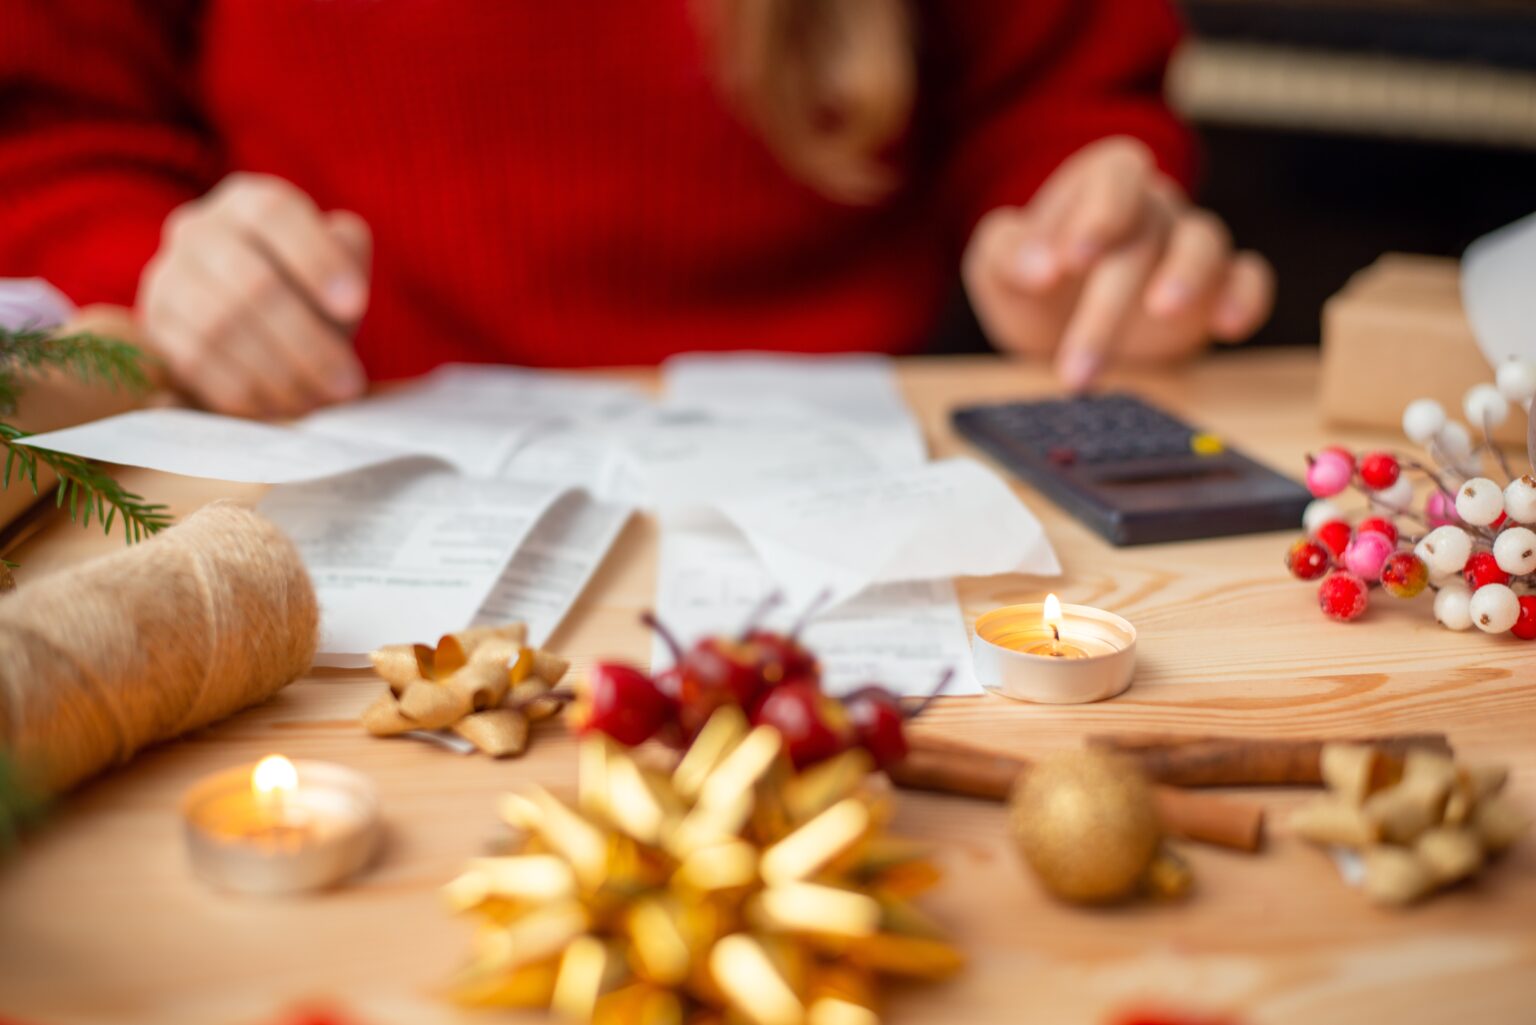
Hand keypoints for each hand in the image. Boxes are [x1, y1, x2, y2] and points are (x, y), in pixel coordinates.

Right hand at [137, 173, 371, 416]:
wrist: (250, 326)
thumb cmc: (307, 290)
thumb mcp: (337, 264)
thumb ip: (348, 255)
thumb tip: (347, 282)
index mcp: (248, 204)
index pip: (275, 214)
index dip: (317, 259)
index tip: (356, 307)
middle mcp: (199, 231)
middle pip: (252, 283)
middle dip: (308, 341)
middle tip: (349, 383)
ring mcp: (168, 278)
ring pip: (222, 327)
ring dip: (280, 373)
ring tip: (321, 400)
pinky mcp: (155, 328)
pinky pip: (197, 363)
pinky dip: (247, 391)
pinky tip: (283, 407)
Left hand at [962, 136, 1273, 390]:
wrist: (1056, 317)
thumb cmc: (1031, 277)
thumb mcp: (998, 262)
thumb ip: (1008, 253)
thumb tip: (1037, 269)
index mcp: (1100, 182)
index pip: (1116, 174)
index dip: (1099, 213)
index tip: (1070, 261)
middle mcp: (1152, 205)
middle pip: (1142, 236)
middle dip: (1106, 306)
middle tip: (1075, 367)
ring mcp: (1188, 244)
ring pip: (1203, 244)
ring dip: (1185, 279)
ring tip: (1160, 313)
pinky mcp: (1216, 286)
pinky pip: (1248, 277)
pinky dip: (1245, 297)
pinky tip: (1228, 327)